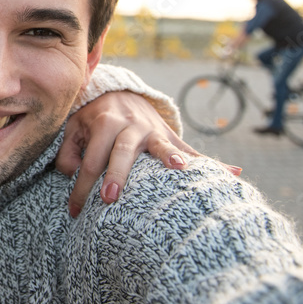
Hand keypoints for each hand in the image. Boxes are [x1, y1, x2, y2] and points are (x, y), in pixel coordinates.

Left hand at [58, 91, 240, 217]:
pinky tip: (235, 172)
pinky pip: (192, 150)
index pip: (91, 160)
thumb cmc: (92, 119)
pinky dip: (214, 162)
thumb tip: (71, 172)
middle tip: (109, 198)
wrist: (121, 92)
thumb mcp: (73, 129)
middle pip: (122, 152)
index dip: (81, 187)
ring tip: (179, 169)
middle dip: (116, 175)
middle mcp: (130, 125)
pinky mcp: (170, 137)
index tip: (75, 211)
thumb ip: (67, 151)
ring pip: (161, 145)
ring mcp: (153, 130)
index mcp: (104, 122)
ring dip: (170, 157)